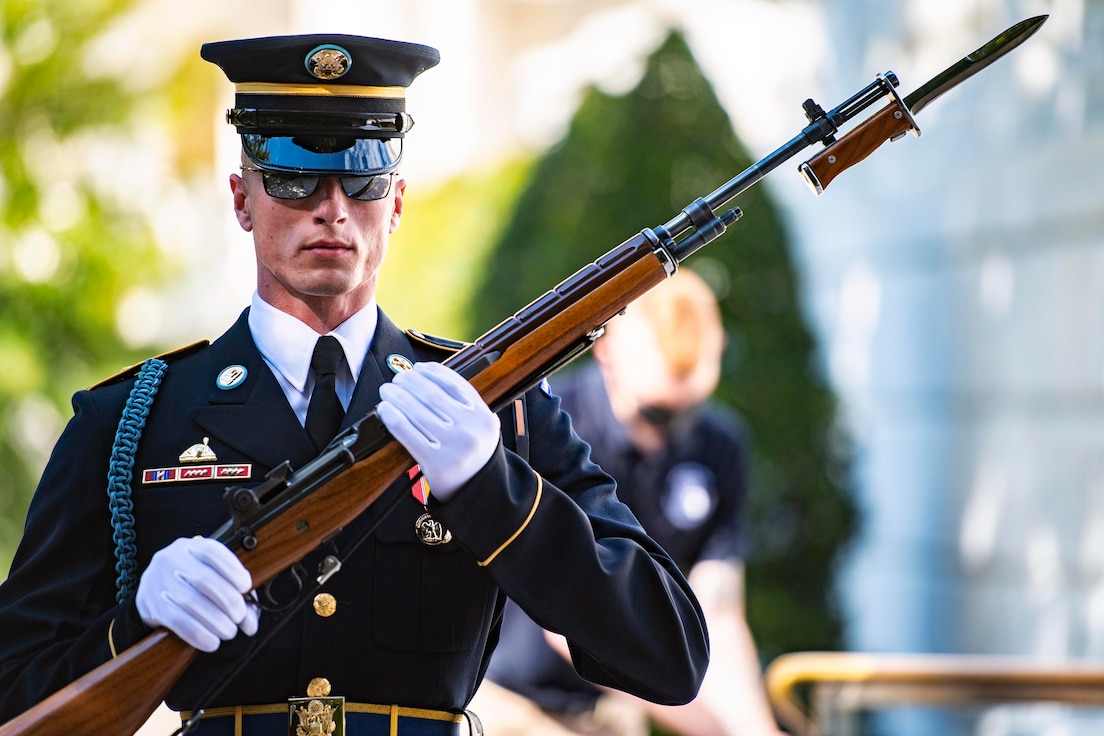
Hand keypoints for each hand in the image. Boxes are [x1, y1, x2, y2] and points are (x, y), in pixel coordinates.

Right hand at [135, 537, 258, 651]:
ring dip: (215, 621)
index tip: (247, 587)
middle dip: (228, 601)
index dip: (233, 571)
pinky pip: (176, 621)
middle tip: (240, 617)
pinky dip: (198, 634)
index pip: (214, 552)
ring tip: (229, 632)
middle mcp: (173, 559)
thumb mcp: (213, 575)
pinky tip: (211, 642)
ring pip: (190, 601)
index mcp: (193, 546)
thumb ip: (236, 593)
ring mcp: (158, 580)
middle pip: (204, 579)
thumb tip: (250, 622)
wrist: (156, 589)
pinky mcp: (149, 603)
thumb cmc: (193, 582)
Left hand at [377, 361, 500, 501]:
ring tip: (387, 391)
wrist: (478, 492)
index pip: (453, 384)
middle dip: (409, 381)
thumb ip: (464, 404)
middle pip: (432, 395)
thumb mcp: (481, 427)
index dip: (431, 372)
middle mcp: (470, 430)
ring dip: (396, 396)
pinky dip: (392, 417)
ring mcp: (453, 447)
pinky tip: (385, 409)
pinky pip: (407, 433)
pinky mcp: (435, 464)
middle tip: (397, 379)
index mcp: (483, 416)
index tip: (417, 368)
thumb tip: (427, 378)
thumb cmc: (473, 455)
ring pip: (417, 411)